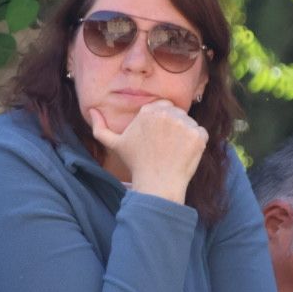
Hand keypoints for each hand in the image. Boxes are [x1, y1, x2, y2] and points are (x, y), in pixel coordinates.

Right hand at [88, 100, 207, 203]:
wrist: (157, 185)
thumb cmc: (136, 164)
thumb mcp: (115, 144)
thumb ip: (100, 127)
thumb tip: (91, 110)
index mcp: (148, 110)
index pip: (163, 107)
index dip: (162, 122)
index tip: (158, 138)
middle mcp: (167, 113)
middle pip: (177, 113)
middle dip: (174, 126)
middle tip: (167, 147)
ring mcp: (184, 123)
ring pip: (189, 123)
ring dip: (185, 134)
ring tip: (174, 152)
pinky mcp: (198, 135)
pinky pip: (201, 133)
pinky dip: (196, 144)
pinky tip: (185, 155)